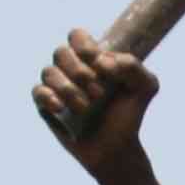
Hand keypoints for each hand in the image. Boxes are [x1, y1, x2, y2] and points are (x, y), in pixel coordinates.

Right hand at [33, 29, 156, 174]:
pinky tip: (61, 108)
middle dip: (80, 72)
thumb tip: (102, 62)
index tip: (99, 65)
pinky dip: (48, 97)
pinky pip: (38, 92)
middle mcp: (71, 68)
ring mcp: (57, 87)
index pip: (77, 36)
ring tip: (86, 109)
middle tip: (99, 94)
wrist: (117, 148)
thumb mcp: (146, 87)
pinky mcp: (46, 106)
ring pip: (48, 72)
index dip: (84, 46)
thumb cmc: (129, 114)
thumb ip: (134, 67)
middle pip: (61, 53)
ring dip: (68, 89)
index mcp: (91, 58)